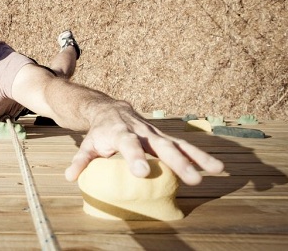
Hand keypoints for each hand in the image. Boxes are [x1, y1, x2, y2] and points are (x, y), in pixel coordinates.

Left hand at [64, 101, 224, 184]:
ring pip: (178, 144)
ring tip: (216, 170)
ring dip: (197, 158)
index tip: (142, 172)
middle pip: (160, 145)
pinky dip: (199, 156)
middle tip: (192, 178)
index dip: (135, 157)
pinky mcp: (164, 136)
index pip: (128, 143)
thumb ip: (81, 160)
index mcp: (120, 131)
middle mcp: (141, 130)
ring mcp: (155, 133)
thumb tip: (70, 177)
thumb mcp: (87, 144)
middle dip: (177, 161)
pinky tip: (216, 167)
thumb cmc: (98, 131)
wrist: (109, 109)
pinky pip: (184, 146)